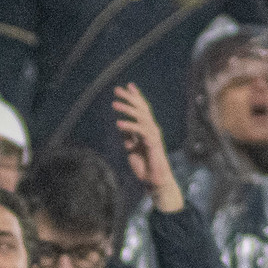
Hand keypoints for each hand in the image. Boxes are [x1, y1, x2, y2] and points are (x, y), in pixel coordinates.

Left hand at [112, 82, 181, 211]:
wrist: (154, 181)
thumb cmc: (144, 166)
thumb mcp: (131, 148)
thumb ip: (128, 136)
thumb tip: (121, 125)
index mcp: (147, 129)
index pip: (142, 109)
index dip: (135, 97)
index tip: (127, 86)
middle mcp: (152, 129)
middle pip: (141, 109)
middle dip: (129, 98)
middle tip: (116, 90)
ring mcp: (154, 135)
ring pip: (141, 117)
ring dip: (127, 109)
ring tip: (114, 104)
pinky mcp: (153, 142)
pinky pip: (140, 131)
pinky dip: (129, 126)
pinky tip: (118, 124)